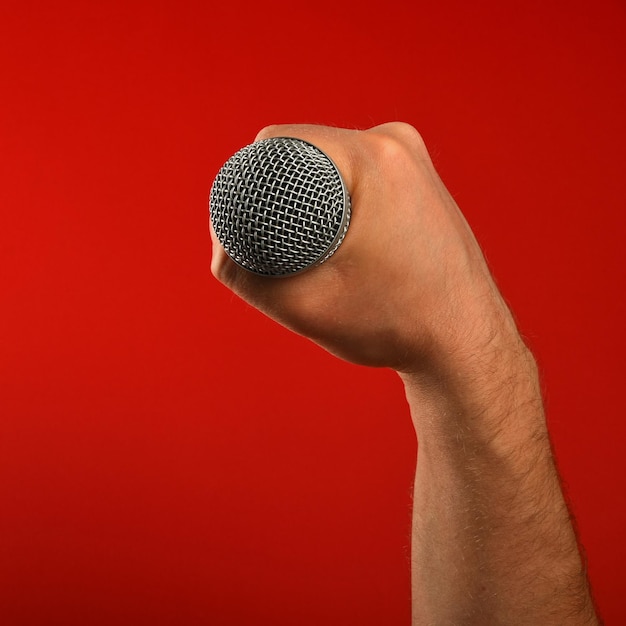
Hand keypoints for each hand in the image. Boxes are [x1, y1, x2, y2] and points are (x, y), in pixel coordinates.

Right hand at [210, 122, 517, 371]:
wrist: (463, 342)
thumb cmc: (392, 324)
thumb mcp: (301, 303)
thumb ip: (239, 271)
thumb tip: (220, 238)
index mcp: (372, 158)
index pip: (277, 143)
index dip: (249, 179)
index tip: (248, 222)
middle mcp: (397, 143)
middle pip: (307, 151)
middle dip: (283, 192)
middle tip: (284, 245)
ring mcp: (414, 158)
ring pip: (333, 163)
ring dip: (313, 194)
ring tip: (318, 246)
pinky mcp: (420, 177)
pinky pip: (360, 173)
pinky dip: (341, 197)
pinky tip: (343, 234)